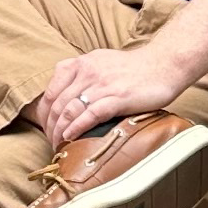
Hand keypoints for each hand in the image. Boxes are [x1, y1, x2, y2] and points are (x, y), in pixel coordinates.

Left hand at [35, 45, 190, 146]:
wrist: (164, 65)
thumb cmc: (133, 68)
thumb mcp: (101, 62)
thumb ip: (82, 75)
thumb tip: (65, 97)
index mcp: (81, 63)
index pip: (51, 91)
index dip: (43, 113)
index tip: (46, 127)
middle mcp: (88, 72)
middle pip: (57, 104)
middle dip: (49, 127)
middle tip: (50, 142)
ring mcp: (102, 85)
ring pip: (69, 110)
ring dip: (60, 131)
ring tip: (58, 145)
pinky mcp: (117, 98)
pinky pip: (90, 115)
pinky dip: (76, 128)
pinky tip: (70, 138)